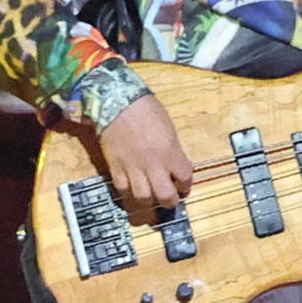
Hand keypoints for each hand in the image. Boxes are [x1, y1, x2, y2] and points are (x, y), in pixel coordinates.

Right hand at [98, 94, 191, 216]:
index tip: (183, 185)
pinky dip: (128, 193)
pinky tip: (132, 188)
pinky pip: (122, 190)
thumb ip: (173, 150)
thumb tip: (174, 165)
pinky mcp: (115, 168)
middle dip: (170, 201)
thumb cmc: (146, 109)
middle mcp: (153, 164)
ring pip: (143, 198)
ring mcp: (133, 168)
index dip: (186, 185)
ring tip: (150, 196)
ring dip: (149, 200)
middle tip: (169, 197)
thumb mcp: (168, 129)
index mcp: (170, 152)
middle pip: (166, 196)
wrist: (116, 102)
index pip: (185, 178)